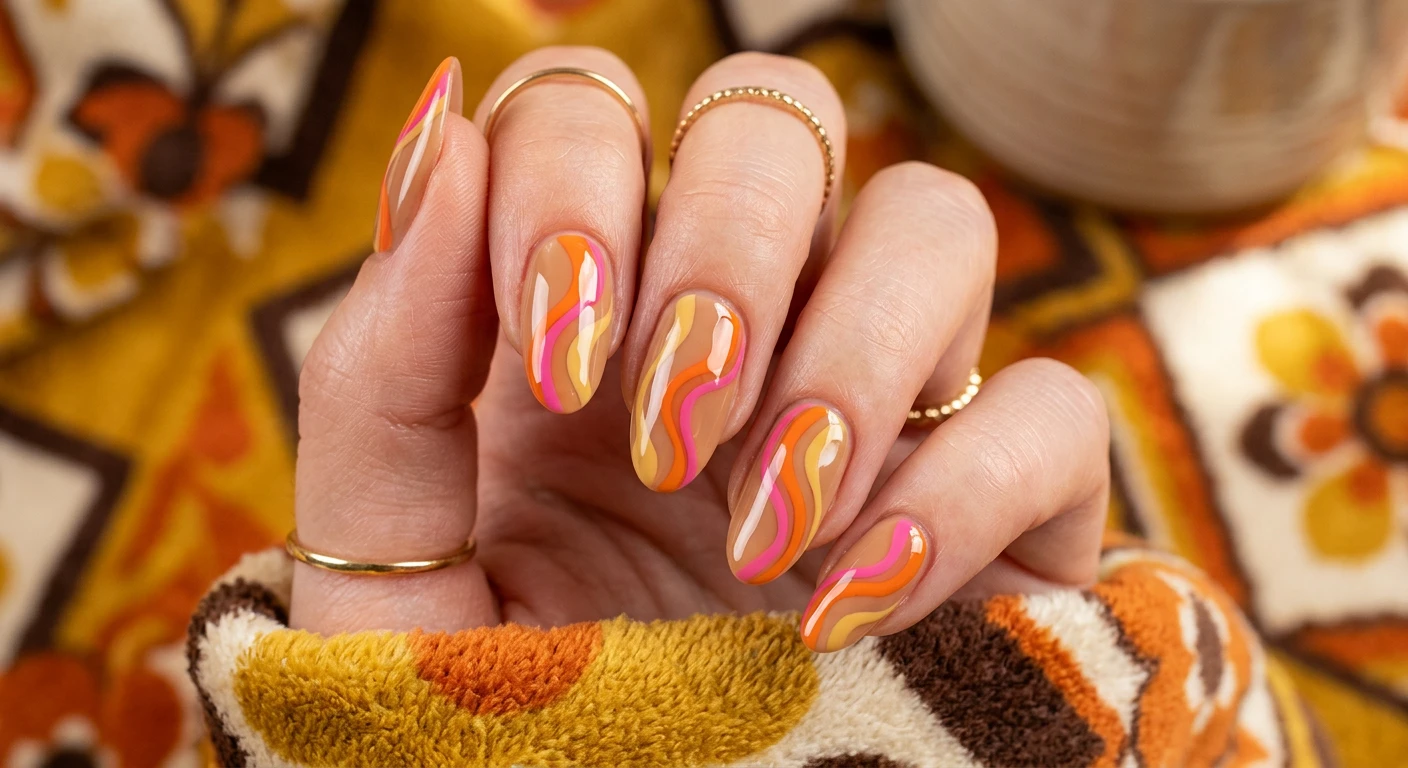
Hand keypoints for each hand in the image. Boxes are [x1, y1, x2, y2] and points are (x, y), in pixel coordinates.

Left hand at [289, 48, 1110, 652]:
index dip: (577, 183)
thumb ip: (384, 368)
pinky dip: (959, 492)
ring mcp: (879, 407)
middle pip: (773, 117)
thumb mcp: (390, 572)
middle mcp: (737, 328)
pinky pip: (1052, 410)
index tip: (563, 366)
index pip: (590, 109)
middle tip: (671, 432)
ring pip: (934, 219)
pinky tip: (847, 611)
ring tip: (763, 527)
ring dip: (850, 352)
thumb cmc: (487, 736)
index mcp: (579, 320)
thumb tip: (446, 132)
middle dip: (724, 251)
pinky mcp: (1006, 511)